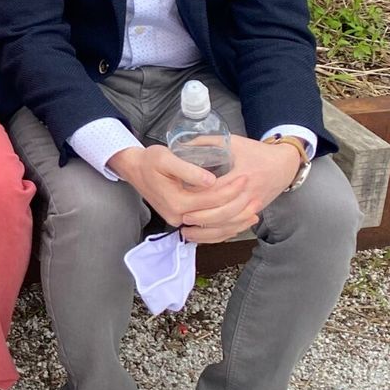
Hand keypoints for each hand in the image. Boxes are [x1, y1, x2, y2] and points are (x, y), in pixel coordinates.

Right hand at [108, 143, 243, 233]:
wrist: (134, 169)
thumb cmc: (150, 161)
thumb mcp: (166, 158)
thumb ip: (188, 170)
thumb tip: (211, 180)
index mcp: (176, 201)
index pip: (211, 199)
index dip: (231, 190)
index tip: (246, 178)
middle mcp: (178, 216)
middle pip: (216, 217)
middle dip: (238, 207)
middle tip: (256, 194)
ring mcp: (179, 221)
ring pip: (214, 228)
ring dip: (236, 221)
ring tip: (255, 210)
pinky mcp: (181, 220)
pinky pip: (207, 230)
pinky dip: (225, 227)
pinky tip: (239, 220)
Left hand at [166, 135, 303, 243]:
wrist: (285, 164)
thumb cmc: (256, 152)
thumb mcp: (233, 142)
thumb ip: (207, 142)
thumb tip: (182, 144)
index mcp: (242, 175)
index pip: (218, 190)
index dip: (199, 196)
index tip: (182, 197)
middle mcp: (249, 193)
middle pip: (224, 211)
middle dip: (202, 218)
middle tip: (183, 218)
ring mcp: (254, 204)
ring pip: (231, 223)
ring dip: (210, 230)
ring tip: (190, 232)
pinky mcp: (255, 210)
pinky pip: (238, 226)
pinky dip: (223, 233)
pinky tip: (208, 235)